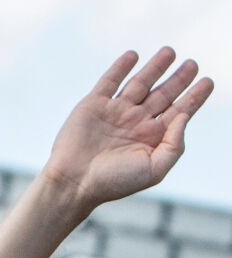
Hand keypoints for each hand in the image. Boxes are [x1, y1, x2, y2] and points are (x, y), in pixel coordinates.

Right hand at [45, 48, 213, 211]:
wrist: (73, 181)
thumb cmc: (112, 182)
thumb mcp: (154, 170)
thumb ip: (174, 144)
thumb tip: (184, 116)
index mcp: (150, 137)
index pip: (178, 111)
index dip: (194, 96)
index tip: (208, 82)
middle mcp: (135, 122)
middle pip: (163, 94)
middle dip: (179, 78)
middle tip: (193, 64)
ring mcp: (114, 112)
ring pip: (140, 83)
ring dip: (155, 67)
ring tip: (170, 52)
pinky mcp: (93, 105)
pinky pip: (110, 81)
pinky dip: (120, 67)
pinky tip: (133, 55)